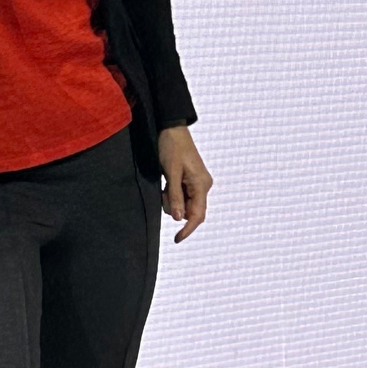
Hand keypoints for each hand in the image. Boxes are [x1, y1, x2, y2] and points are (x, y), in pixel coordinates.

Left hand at [158, 125, 212, 241]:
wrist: (171, 128)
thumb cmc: (172, 147)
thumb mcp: (170, 172)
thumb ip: (175, 195)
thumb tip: (179, 219)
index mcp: (202, 185)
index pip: (197, 215)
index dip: (188, 229)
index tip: (177, 239)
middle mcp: (203, 185)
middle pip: (191, 210)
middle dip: (175, 208)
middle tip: (163, 193)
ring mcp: (197, 182)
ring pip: (184, 203)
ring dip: (172, 200)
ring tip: (164, 184)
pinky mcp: (190, 179)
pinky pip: (181, 194)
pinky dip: (172, 194)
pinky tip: (165, 183)